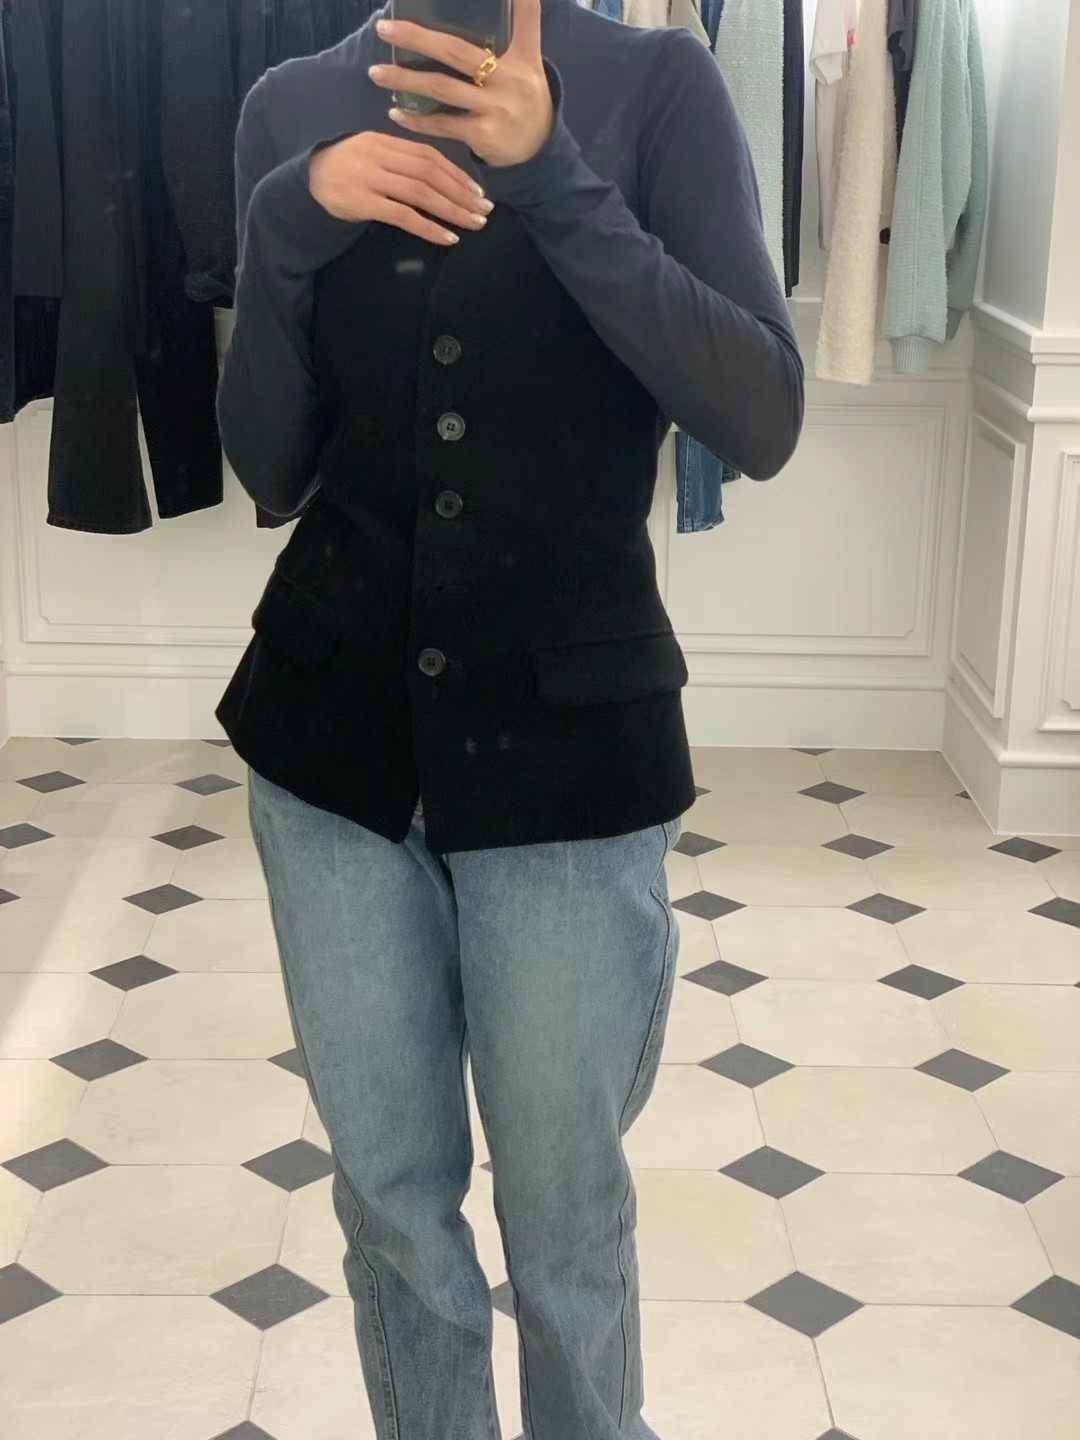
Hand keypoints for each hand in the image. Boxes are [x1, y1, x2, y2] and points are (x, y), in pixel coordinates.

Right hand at [308, 131, 491, 245]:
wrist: (305, 184)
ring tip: (472, 224)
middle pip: (429, 173)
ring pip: (420, 193)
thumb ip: (400, 160)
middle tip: (483, 210)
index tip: (477, 191)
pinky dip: (428, 227)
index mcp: (383, 140)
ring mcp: (370, 178)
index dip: (456, 173)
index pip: (428, 154)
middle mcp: (379, 155)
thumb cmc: (344, 172)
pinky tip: (447, 238)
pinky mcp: (362, 202)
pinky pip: (403, 216)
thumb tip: (441, 176)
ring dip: (451, 210)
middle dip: (460, 193)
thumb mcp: (371, 155)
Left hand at [369, 0, 553, 167]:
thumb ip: (523, 26)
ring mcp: (495, 110)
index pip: (525, 19)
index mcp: (521, 58)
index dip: (521, 2)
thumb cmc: (524, 98)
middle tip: (384, 29)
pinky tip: (396, 112)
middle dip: (417, 38)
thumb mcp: (529, 62)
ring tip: (376, 73)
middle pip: (456, 52)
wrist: (537, 151)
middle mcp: (509, 81)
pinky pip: (444, 125)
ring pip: (443, 89)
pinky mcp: (483, 136)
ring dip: (406, 80)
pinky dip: (418, 120)